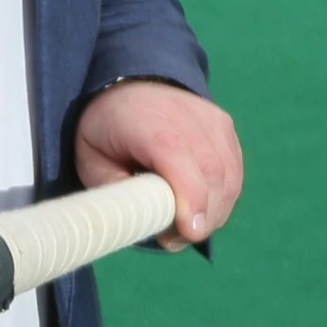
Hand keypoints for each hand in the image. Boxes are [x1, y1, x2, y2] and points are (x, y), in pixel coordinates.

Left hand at [74, 80, 243, 250]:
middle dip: (202, 217)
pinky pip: (234, 172)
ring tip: (185, 227)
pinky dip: (223, 199)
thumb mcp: (92, 162)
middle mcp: (185, 114)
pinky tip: (201, 209)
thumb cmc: (106, 130)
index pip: (175, 154)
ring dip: (214, 213)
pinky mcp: (225, 126)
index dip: (189, 195)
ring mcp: (211, 118)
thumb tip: (149, 224)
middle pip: (210, 171)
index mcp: (145, 122)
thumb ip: (117, 193)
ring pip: (228, 176)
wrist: (130, 86)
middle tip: (174, 240)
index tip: (189, 231)